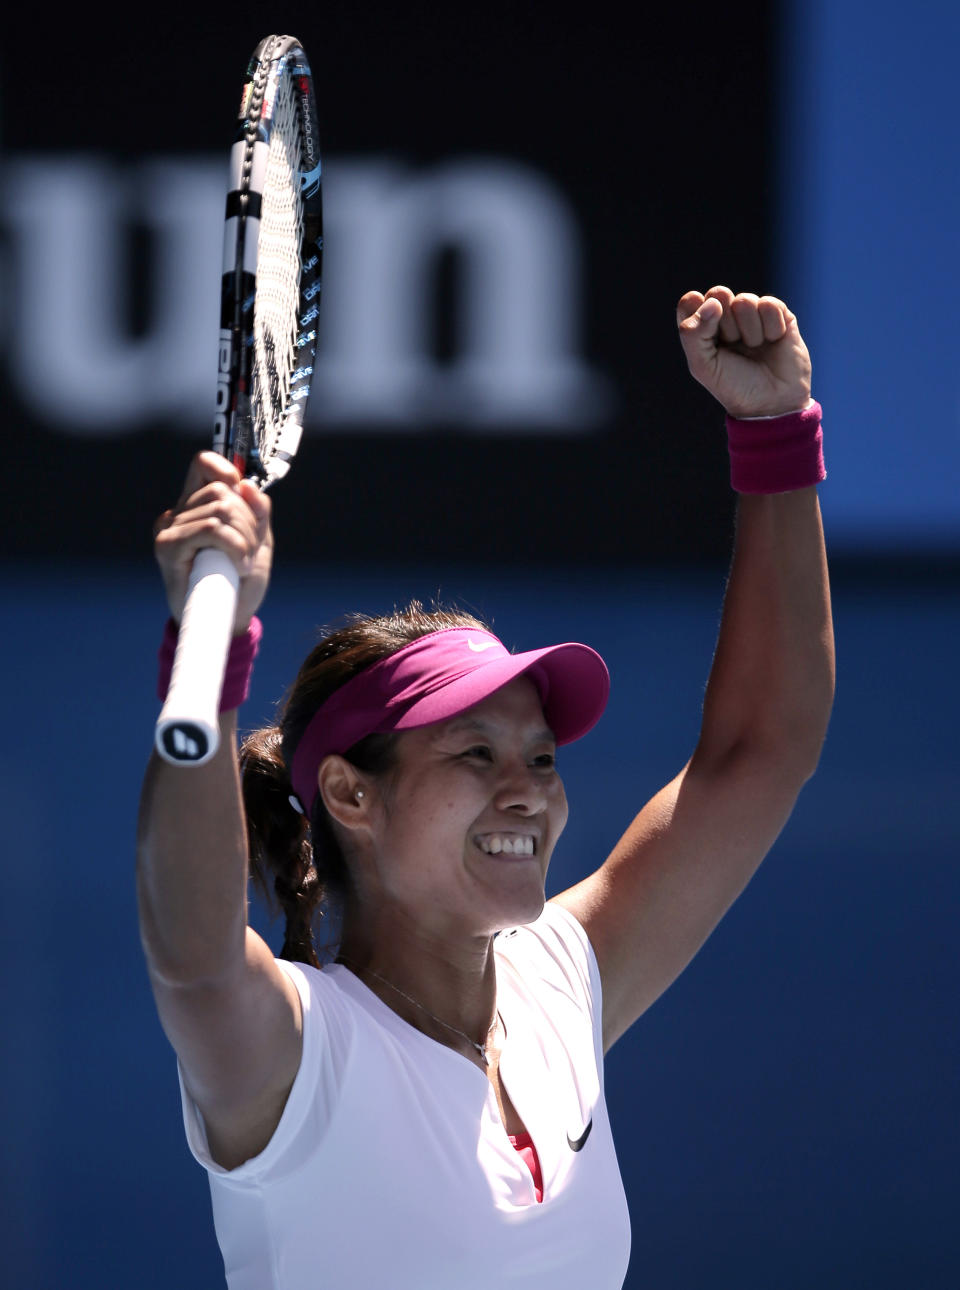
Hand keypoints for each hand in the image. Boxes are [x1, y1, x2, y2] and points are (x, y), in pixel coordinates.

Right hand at [154, 452, 272, 631]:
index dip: (227, 471)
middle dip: (249, 520)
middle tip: (251, 550)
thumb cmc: (239, 581)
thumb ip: (257, 512)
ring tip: (245, 563)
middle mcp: (178, 513)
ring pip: (220, 509)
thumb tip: (247, 485)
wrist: (227, 620)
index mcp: (196, 506)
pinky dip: (235, 546)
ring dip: (245, 537)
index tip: (243, 494)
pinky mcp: (168, 546)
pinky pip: (210, 529)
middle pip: (222, 490)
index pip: (204, 465)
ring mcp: (169, 529)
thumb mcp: (257, 541)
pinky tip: (239, 566)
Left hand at [676, 286, 811, 418]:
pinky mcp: (779, 314)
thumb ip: (693, 334)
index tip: (708, 336)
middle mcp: (726, 316)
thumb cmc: (733, 385)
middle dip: (726, 324)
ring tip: (755, 348)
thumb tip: (712, 302)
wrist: (771, 402)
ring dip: (750, 331)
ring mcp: (753, 314)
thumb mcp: (702, 366)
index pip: (691, 301)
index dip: (698, 314)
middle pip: (718, 294)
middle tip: (733, 345)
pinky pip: (769, 304)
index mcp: (703, 327)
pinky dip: (770, 328)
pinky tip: (773, 342)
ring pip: (745, 300)